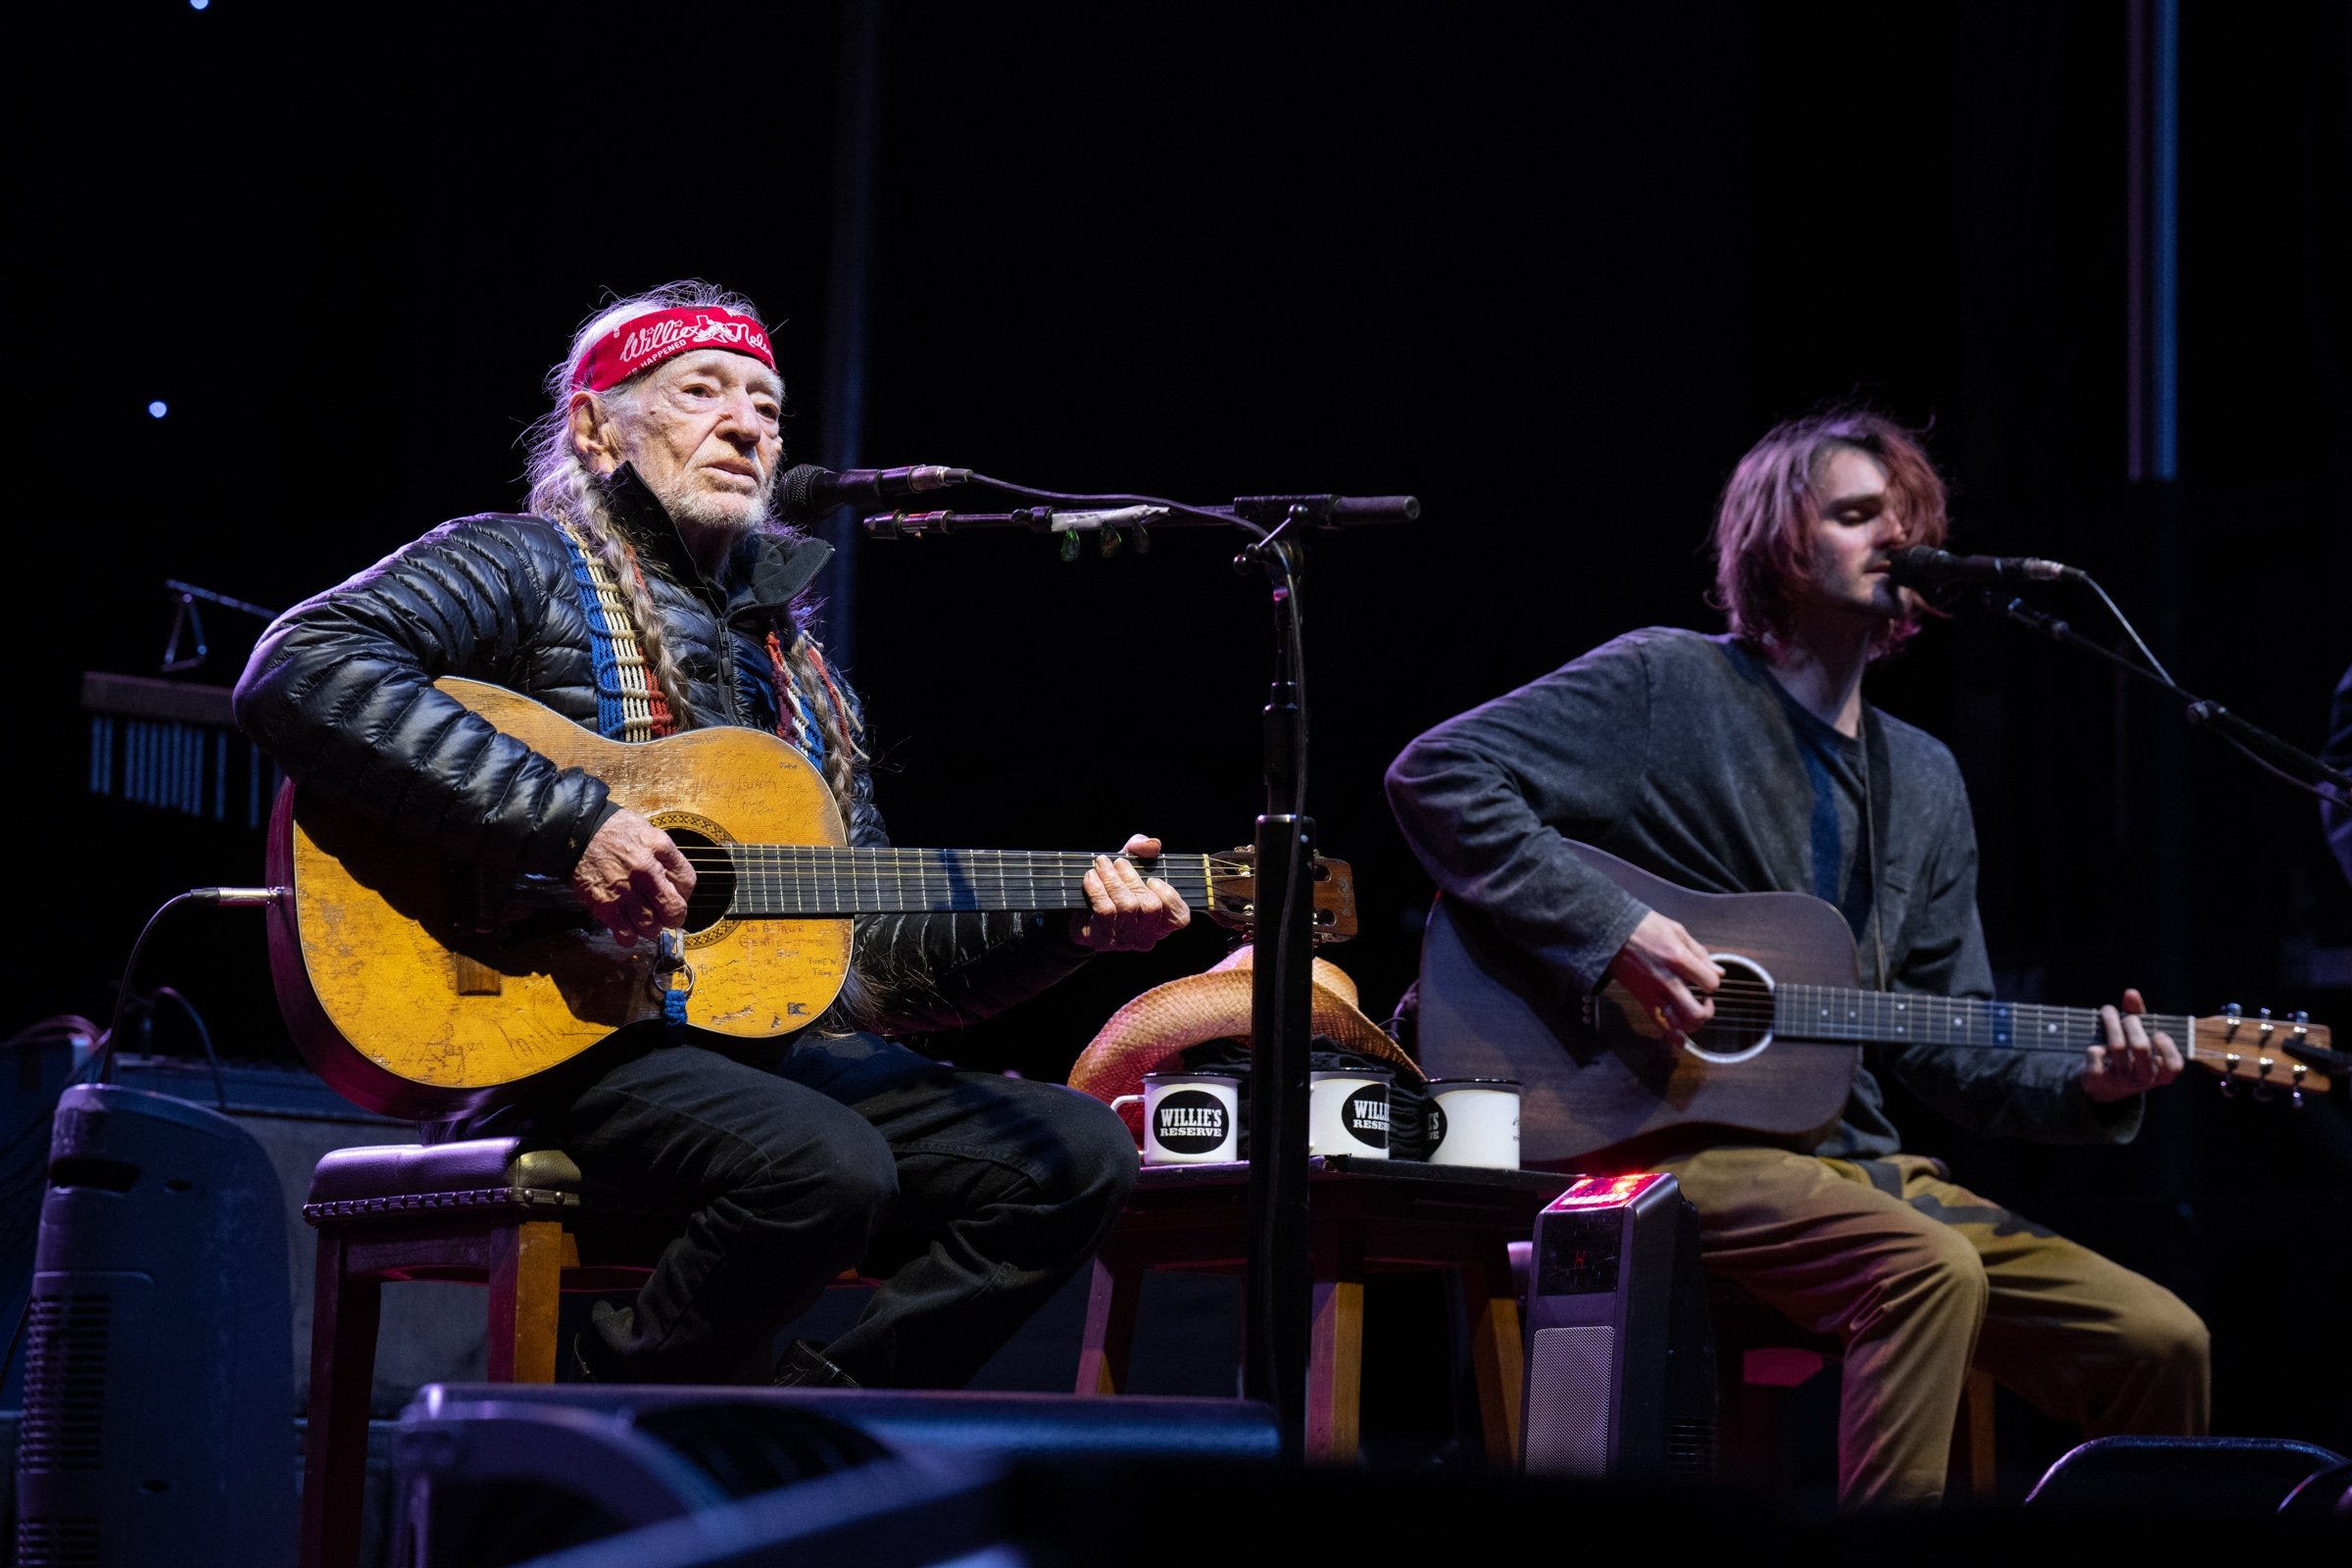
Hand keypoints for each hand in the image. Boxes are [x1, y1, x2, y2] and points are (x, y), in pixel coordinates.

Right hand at [570, 808, 695, 946]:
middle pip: (674, 909)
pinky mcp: (604, 904)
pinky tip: (628, 930)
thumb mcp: (647, 831)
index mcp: (660, 848)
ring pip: (651, 926)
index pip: (687, 882)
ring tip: (644, 921)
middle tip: (666, 916)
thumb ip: (664, 855)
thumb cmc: (613, 831)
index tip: (676, 896)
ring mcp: (625, 889)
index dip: (684, 894)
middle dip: (673, 917)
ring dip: (651, 928)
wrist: (575, 831)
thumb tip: (675, 881)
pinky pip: (625, 933)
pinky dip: (630, 936)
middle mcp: (646, 870)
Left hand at [1071, 834, 1190, 952]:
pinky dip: (1097, 889)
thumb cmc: (1114, 886)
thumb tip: (1152, 844)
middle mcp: (1146, 936)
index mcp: (1161, 922)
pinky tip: (1090, 877)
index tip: (1152, 879)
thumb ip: (1144, 849)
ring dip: (1112, 880)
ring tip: (1101, 865)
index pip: (1179, 918)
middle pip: (1150, 906)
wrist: (1080, 908)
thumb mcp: (1131, 863)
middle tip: (1118, 862)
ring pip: (1127, 906)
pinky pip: (1105, 910)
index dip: (1169, 897)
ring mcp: (1125, 941)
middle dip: (1133, 879)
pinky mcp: (1102, 939)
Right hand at [1606, 909, 1722, 1042]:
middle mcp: (1668, 981)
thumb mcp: (1676, 930)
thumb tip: (1718, 972)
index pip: (1711, 984)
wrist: (1610, 932)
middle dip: (1708, 1009)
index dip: (1713, 983)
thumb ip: (1700, 953)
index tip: (1706, 978)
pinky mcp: (1643, 1000)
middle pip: (1697, 1012)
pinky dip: (1672, 1037)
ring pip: (1680, 1024)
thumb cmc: (1643, 926)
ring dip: (1693, 1024)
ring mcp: (1654, 993)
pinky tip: (1681, 1041)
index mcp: (1678, 959)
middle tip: (1704, 999)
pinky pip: (1659, 1024)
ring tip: (1693, 1011)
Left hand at [2080, 986, 2184, 1101]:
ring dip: (2111, 1022)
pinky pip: (2095, 1054)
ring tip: (2107, 1011)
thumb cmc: (2127, 1053)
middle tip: (2126, 1017)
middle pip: (2140, 1046)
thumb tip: (2131, 993)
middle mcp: (2143, 1080)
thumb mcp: (2137, 1036)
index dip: (2167, 1048)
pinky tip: (2096, 1044)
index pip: (2173, 1066)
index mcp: (2160, 1073)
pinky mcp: (2098, 1079)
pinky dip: (2094, 1045)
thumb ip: (2138, 1014)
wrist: (2100, 1083)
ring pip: (2116, 1046)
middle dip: (2131, 1023)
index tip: (2158, 1033)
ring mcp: (2120, 1080)